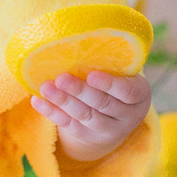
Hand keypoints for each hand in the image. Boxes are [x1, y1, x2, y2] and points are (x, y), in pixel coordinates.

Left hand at [31, 70, 151, 162]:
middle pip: (102, 104)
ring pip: (84, 116)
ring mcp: (107, 130)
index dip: (109, 84)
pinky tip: (37, 101)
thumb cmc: (116, 82)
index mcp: (139, 96)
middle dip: (80, 91)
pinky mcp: (88, 137)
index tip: (91, 75)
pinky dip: (52, 112)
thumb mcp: (122, 73)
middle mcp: (126, 116)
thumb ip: (109, 62)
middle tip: (61, 78)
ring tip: (46, 87)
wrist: (115, 116)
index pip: (127, 92)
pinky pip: (68, 125)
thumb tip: (77, 39)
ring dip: (63, 101)